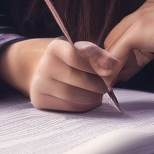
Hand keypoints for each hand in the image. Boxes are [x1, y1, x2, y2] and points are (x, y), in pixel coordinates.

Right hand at [0, 37, 120, 111]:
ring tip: (101, 92)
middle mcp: (44, 65)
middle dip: (99, 83)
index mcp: (55, 47)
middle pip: (78, 78)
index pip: (76, 55)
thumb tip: (114, 66)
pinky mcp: (40, 100)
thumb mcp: (76, 49)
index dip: (97, 60)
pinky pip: (68, 106)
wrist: (39, 69)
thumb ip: (93, 55)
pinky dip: (84, 105)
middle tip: (109, 84)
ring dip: (93, 96)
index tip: (114, 65)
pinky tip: (91, 100)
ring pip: (73, 95)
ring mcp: (40, 83)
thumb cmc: (68, 58)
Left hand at [103, 0, 153, 81]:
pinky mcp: (136, 32)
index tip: (125, 67)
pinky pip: (116, 54)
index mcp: (152, 6)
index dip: (125, 50)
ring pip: (114, 45)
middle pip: (117, 36)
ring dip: (110, 66)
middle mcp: (142, 9)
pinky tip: (111, 83)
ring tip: (109, 83)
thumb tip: (148, 56)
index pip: (130, 29)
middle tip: (115, 78)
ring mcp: (138, 19)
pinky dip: (112, 70)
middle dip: (115, 58)